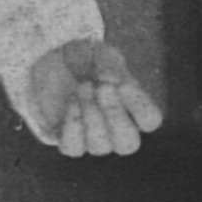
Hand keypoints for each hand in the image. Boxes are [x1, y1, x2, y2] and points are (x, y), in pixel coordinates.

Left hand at [17, 35, 160, 157]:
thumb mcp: (99, 52)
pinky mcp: (68, 141)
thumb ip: (109, 63)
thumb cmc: (85, 59)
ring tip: (83, 87)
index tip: (123, 84)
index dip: (140, 105)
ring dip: (91, 115)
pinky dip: (72, 126)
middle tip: (102, 88)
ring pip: (100, 146)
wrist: (52, 64)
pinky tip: (71, 103)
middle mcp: (117, 130)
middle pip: (128, 144)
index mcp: (135, 108)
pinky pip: (73, 148)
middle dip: (114, 114)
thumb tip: (114, 80)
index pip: (150, 121)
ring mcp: (93, 139)